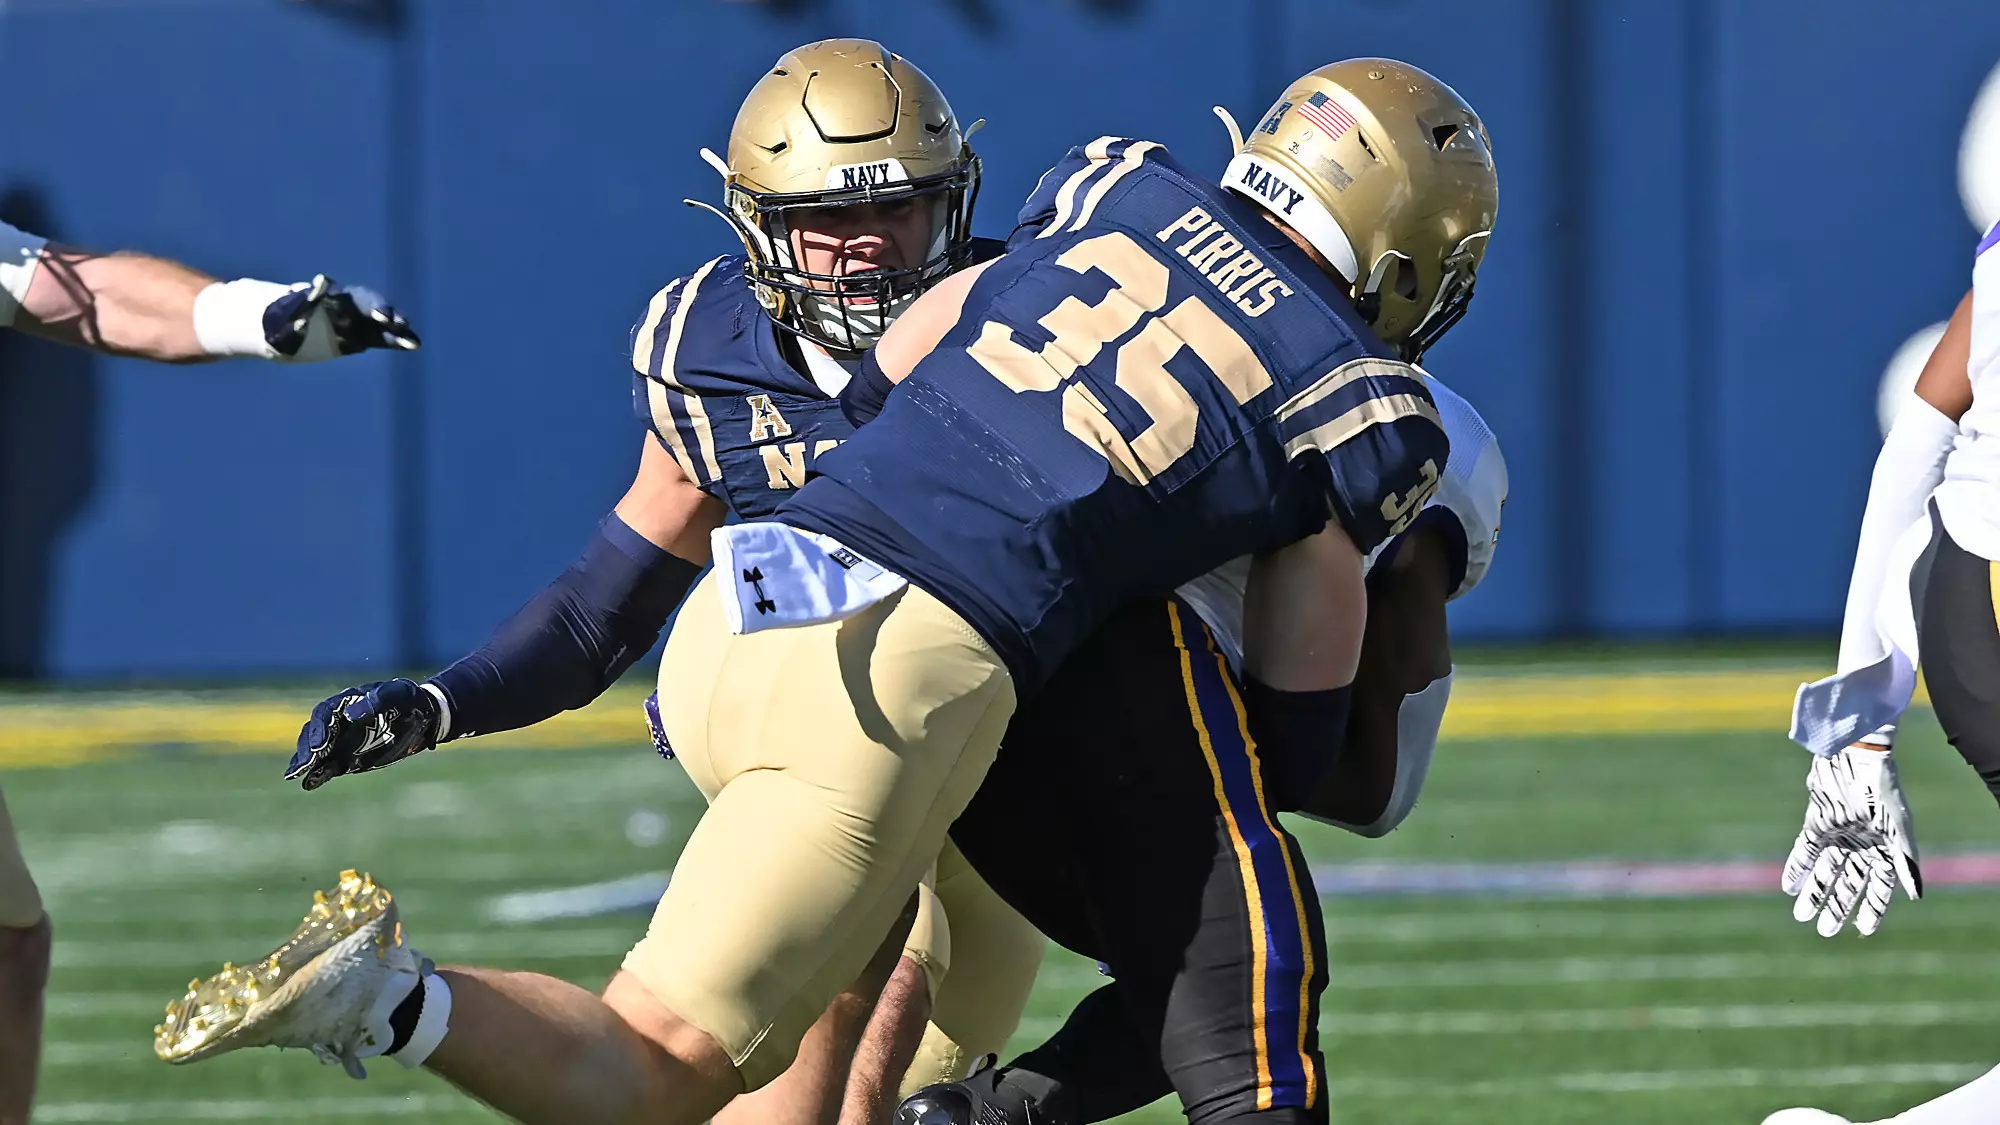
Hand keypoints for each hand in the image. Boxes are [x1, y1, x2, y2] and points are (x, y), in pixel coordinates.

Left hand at [264, 275, 419, 360]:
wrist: (278, 331)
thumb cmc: (280, 320)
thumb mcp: (287, 313)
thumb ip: (303, 302)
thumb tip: (321, 284)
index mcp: (334, 298)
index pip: (358, 299)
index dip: (372, 305)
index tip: (381, 316)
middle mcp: (349, 307)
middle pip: (373, 309)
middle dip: (388, 315)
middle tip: (400, 324)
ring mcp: (355, 323)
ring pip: (380, 326)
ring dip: (397, 333)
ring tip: (414, 343)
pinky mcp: (359, 338)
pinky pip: (380, 339)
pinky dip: (395, 342)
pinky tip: (412, 345)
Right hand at [286, 679, 442, 790]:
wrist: (424, 718)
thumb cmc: (409, 701)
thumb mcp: (398, 695)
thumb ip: (376, 702)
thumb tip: (350, 714)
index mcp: (347, 702)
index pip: (325, 713)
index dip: (320, 728)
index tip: (321, 744)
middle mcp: (338, 721)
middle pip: (314, 732)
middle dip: (308, 747)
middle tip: (305, 763)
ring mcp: (341, 741)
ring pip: (316, 750)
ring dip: (306, 761)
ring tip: (297, 773)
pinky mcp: (347, 758)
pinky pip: (328, 765)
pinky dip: (318, 774)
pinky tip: (308, 783)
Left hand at [1782, 746, 1922, 935]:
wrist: (1854, 758)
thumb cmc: (1881, 791)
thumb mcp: (1898, 829)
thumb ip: (1905, 861)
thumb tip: (1917, 897)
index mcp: (1885, 848)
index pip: (1879, 886)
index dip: (1874, 908)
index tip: (1864, 930)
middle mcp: (1861, 845)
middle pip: (1849, 883)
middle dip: (1838, 907)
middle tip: (1825, 931)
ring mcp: (1838, 835)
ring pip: (1825, 871)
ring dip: (1815, 893)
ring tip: (1802, 916)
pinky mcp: (1816, 823)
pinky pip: (1804, 851)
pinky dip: (1797, 869)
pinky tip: (1789, 887)